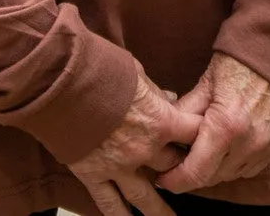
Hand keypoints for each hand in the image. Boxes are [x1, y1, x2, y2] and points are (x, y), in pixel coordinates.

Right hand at [66, 71, 198, 215]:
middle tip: (184, 174)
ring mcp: (118, 165)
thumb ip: (155, 91)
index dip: (202, 136)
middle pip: (173, 166)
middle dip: (180, 169)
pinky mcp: (92, 173)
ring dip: (159, 211)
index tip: (208, 140)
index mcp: (159, 121)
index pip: (193, 133)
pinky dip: (119, 215)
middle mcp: (144, 149)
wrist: (62, 79)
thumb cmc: (99, 69)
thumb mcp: (136, 72)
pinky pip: (109, 202)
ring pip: (146, 197)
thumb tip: (170, 98)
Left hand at [157, 52, 269, 192]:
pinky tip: (221, 150)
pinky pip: (247, 169)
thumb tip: (163, 131)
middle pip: (211, 178)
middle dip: (190, 175)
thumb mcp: (204, 84)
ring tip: (196, 154)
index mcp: (226, 127)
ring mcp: (265, 148)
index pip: (195, 172)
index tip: (161, 179)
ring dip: (211, 170)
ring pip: (229, 176)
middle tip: (173, 166)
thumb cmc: (237, 65)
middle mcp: (248, 143)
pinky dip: (231, 165)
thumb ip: (184, 112)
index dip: (175, 180)